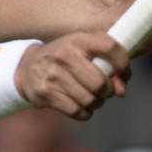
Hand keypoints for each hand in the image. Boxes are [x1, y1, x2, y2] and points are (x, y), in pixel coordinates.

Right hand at [14, 32, 130, 120]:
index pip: (110, 47)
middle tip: (103, 90)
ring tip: (90, 97)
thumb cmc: (67, 60)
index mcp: (78, 39)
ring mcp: (52, 74)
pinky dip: (84, 112)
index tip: (122, 71)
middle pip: (100, 83)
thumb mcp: (86, 53)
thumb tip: (121, 91)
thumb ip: (111, 66)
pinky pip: (77, 111)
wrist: (29, 67)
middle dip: (107, 91)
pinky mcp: (45, 92)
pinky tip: (80, 105)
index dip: (122, 63)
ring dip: (96, 103)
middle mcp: (64, 54)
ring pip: (90, 100)